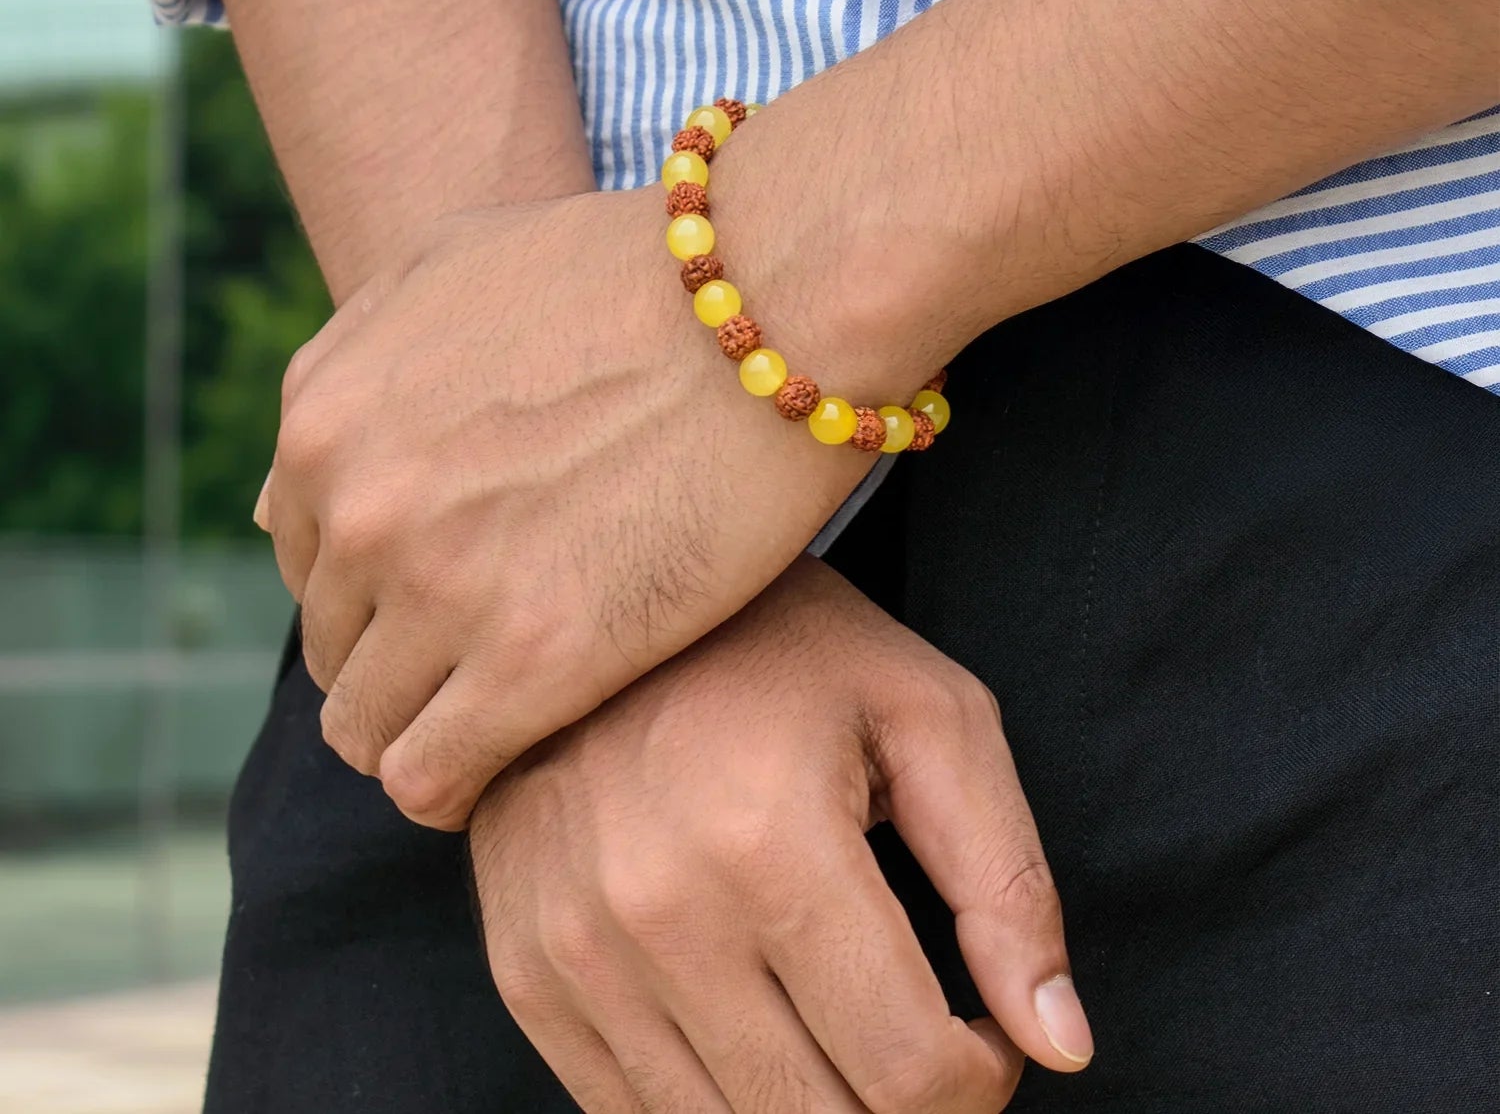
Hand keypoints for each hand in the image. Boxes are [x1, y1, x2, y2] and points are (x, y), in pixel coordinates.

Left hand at [264, 188, 905, 829]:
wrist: (776, 295)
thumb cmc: (633, 272)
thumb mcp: (453, 263)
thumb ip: (351, 363)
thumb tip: (288, 497)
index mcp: (329, 418)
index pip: (305, 562)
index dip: (380, 586)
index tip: (452, 596)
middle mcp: (362, 508)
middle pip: (336, 649)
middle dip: (403, 657)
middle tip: (494, 655)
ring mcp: (441, 587)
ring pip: (368, 729)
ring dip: (427, 728)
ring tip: (510, 711)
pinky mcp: (536, 660)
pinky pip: (432, 780)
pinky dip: (459, 784)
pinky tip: (517, 758)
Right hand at [470, 555, 1093, 1112]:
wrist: (604, 603)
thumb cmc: (786, 646)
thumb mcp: (928, 716)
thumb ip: (1006, 881)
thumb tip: (1062, 1043)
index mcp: (771, 842)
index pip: (909, 1072)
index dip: (982, 1082)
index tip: (985, 1037)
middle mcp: (657, 913)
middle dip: (902, 1110)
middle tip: (919, 1043)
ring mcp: (574, 951)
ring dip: (811, 1110)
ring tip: (841, 1030)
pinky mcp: (525, 970)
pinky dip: (715, 1105)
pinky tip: (757, 1031)